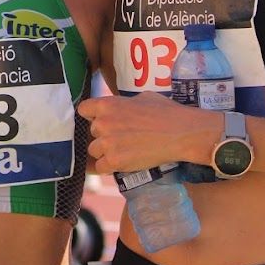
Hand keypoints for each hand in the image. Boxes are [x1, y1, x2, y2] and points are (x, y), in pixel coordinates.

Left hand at [77, 92, 218, 173]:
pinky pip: (101, 167)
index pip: (84, 109)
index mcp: (107, 104)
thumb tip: (119, 108)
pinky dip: (109, 167)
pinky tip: (121, 163)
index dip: (92, 115)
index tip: (100, 120)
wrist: (181, 132)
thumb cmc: (166, 112)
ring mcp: (107, 143)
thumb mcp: (141, 98)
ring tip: (123, 151)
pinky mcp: (115, 161)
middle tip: (121, 138)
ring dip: (105, 152)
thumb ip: (123, 104)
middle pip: (92, 132)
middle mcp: (103, 123)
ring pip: (94, 150)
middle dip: (104, 135)